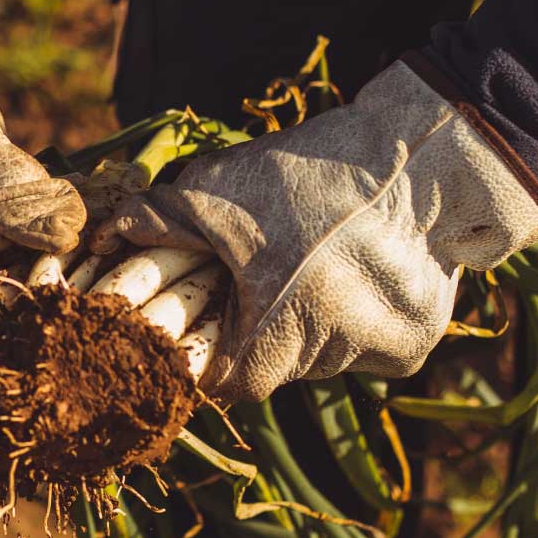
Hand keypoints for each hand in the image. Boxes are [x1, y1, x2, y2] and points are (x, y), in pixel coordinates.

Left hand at [93, 60, 537, 402]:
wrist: (429, 159)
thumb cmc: (312, 178)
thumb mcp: (222, 192)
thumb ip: (162, 221)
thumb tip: (108, 234)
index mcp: (274, 341)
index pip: (218, 377)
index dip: (202, 341)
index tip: (204, 308)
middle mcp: (329, 365)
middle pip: (271, 364)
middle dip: (257, 323)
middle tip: (263, 270)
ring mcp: (378, 359)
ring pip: (319, 352)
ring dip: (307, 316)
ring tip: (315, 255)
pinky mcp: (415, 346)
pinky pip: (365, 341)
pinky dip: (355, 311)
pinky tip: (360, 263)